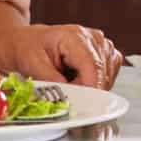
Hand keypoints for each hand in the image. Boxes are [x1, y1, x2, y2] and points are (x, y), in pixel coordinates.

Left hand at [2, 23, 123, 89]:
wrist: (30, 41)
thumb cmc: (30, 48)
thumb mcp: (33, 65)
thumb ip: (52, 82)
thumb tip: (67, 98)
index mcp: (75, 36)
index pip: (92, 66)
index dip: (89, 88)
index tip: (80, 103)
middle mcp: (93, 38)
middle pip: (102, 73)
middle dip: (87, 90)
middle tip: (66, 92)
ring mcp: (102, 44)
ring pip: (108, 76)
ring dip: (92, 87)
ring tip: (70, 82)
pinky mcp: (106, 53)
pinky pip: (110, 75)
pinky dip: (97, 83)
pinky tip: (80, 79)